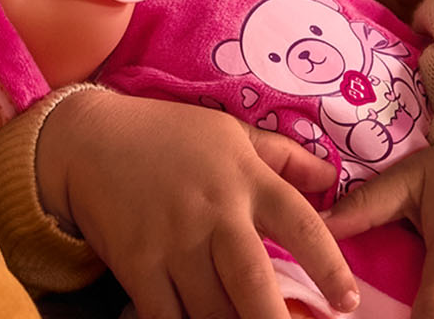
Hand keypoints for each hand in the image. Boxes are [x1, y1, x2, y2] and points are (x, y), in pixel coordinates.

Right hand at [38, 89, 360, 318]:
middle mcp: (213, 214)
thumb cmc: (167, 135)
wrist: (86, 140)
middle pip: (252, 282)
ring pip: (211, 310)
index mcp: (245, 179)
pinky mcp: (136, 265)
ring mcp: (172, 243)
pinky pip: (165, 316)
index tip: (347, 301)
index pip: (299, 223)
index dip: (329, 265)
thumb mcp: (229, 132)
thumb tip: (331, 181)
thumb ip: (283, 156)